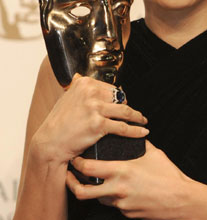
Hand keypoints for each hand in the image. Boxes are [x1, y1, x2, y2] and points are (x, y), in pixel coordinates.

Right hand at [32, 74, 148, 163]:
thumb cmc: (58, 123)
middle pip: (120, 98)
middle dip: (128, 107)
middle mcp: (90, 92)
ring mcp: (95, 108)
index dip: (119, 98)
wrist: (51, 142)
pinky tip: (143, 132)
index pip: (111, 88)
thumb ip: (77, 87)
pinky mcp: (99, 124)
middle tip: (135, 115)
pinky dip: (136, 130)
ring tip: (143, 121)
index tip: (125, 103)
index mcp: (84, 83)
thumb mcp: (66, 97)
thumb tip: (79, 76)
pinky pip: (124, 127)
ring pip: (125, 111)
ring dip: (138, 117)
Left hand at [66, 141, 190, 219]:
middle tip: (70, 176)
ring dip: (95, 191)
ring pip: (98, 199)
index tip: (75, 159)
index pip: (88, 169)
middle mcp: (118, 189)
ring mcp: (121, 204)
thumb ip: (139, 143)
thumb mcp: (153, 153)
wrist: (182, 200)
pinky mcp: (127, 214)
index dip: (76, 164)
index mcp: (122, 171)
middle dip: (71, 184)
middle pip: (82, 191)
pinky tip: (123, 191)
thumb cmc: (169, 175)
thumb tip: (133, 132)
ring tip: (98, 182)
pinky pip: (114, 205)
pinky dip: (114, 198)